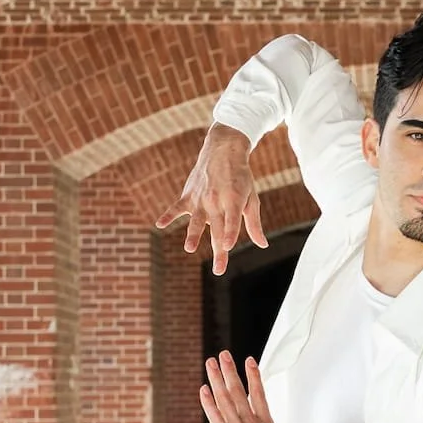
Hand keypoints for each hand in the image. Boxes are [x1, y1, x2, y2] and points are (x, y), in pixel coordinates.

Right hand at [155, 124, 266, 274]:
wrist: (223, 151)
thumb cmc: (241, 178)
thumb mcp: (251, 199)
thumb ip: (254, 223)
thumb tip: (263, 245)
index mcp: (234, 202)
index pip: (232, 221)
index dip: (230, 234)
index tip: (228, 246)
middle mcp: (217, 201)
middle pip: (217, 230)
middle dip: (219, 251)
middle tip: (219, 270)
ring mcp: (201, 199)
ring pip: (196, 221)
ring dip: (193, 235)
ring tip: (189, 248)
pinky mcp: (188, 196)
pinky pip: (176, 207)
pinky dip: (167, 215)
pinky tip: (159, 224)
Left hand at [200, 352, 305, 422]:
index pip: (259, 394)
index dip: (253, 376)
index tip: (249, 361)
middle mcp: (251, 422)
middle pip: (238, 390)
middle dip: (229, 371)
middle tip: (223, 355)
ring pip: (225, 398)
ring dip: (217, 379)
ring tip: (211, 362)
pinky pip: (215, 417)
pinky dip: (208, 403)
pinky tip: (203, 389)